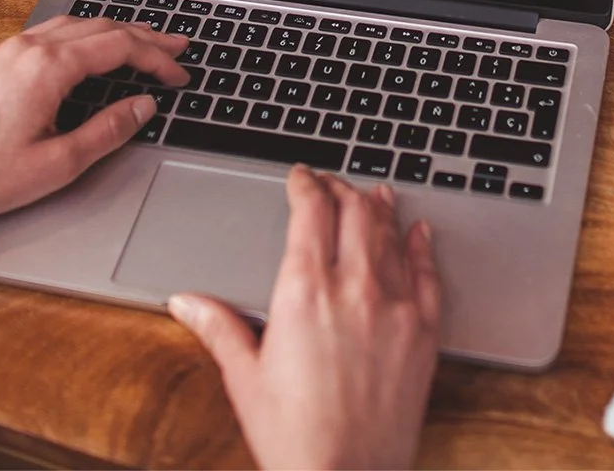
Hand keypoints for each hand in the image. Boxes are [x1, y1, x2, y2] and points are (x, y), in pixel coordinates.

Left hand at [0, 16, 188, 236]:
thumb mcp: (59, 164)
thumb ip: (108, 131)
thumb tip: (142, 107)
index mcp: (47, 67)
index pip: (119, 46)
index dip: (156, 58)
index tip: (178, 73)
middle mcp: (25, 47)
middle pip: (98, 27)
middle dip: (142, 36)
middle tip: (174, 46)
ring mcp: (4, 50)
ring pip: (70, 25)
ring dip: (109, 32)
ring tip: (138, 43)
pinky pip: (43, 34)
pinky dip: (77, 37)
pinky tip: (83, 52)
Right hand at [169, 169, 440, 469]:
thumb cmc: (294, 437)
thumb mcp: (245, 377)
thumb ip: (218, 327)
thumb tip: (185, 301)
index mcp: (303, 291)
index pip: (310, 211)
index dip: (306, 183)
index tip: (301, 176)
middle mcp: (353, 289)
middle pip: (353, 212)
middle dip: (341, 187)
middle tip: (331, 182)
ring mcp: (395, 309)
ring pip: (391, 235)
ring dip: (379, 207)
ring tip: (373, 192)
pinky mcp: (424, 335)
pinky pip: (428, 275)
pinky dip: (423, 246)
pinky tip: (420, 231)